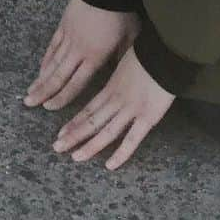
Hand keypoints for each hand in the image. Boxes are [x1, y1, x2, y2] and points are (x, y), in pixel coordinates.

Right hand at [24, 0, 138, 110]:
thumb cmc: (120, 13)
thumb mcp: (128, 39)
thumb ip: (121, 58)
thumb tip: (119, 71)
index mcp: (95, 57)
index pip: (76, 83)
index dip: (62, 98)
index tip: (50, 108)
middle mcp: (78, 50)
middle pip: (58, 76)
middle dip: (43, 92)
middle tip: (29, 104)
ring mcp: (68, 37)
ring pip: (51, 62)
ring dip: (40, 79)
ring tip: (30, 92)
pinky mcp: (63, 26)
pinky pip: (52, 46)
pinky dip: (45, 59)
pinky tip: (40, 69)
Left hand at [52, 47, 174, 170]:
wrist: (163, 53)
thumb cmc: (147, 54)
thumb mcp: (123, 59)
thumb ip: (117, 72)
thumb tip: (113, 73)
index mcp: (110, 87)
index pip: (88, 109)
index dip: (74, 122)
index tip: (61, 132)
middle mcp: (116, 100)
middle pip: (91, 121)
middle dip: (73, 136)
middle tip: (57, 147)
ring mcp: (130, 110)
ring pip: (106, 132)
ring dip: (90, 146)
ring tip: (75, 157)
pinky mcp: (147, 118)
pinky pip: (132, 139)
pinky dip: (121, 154)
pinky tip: (110, 165)